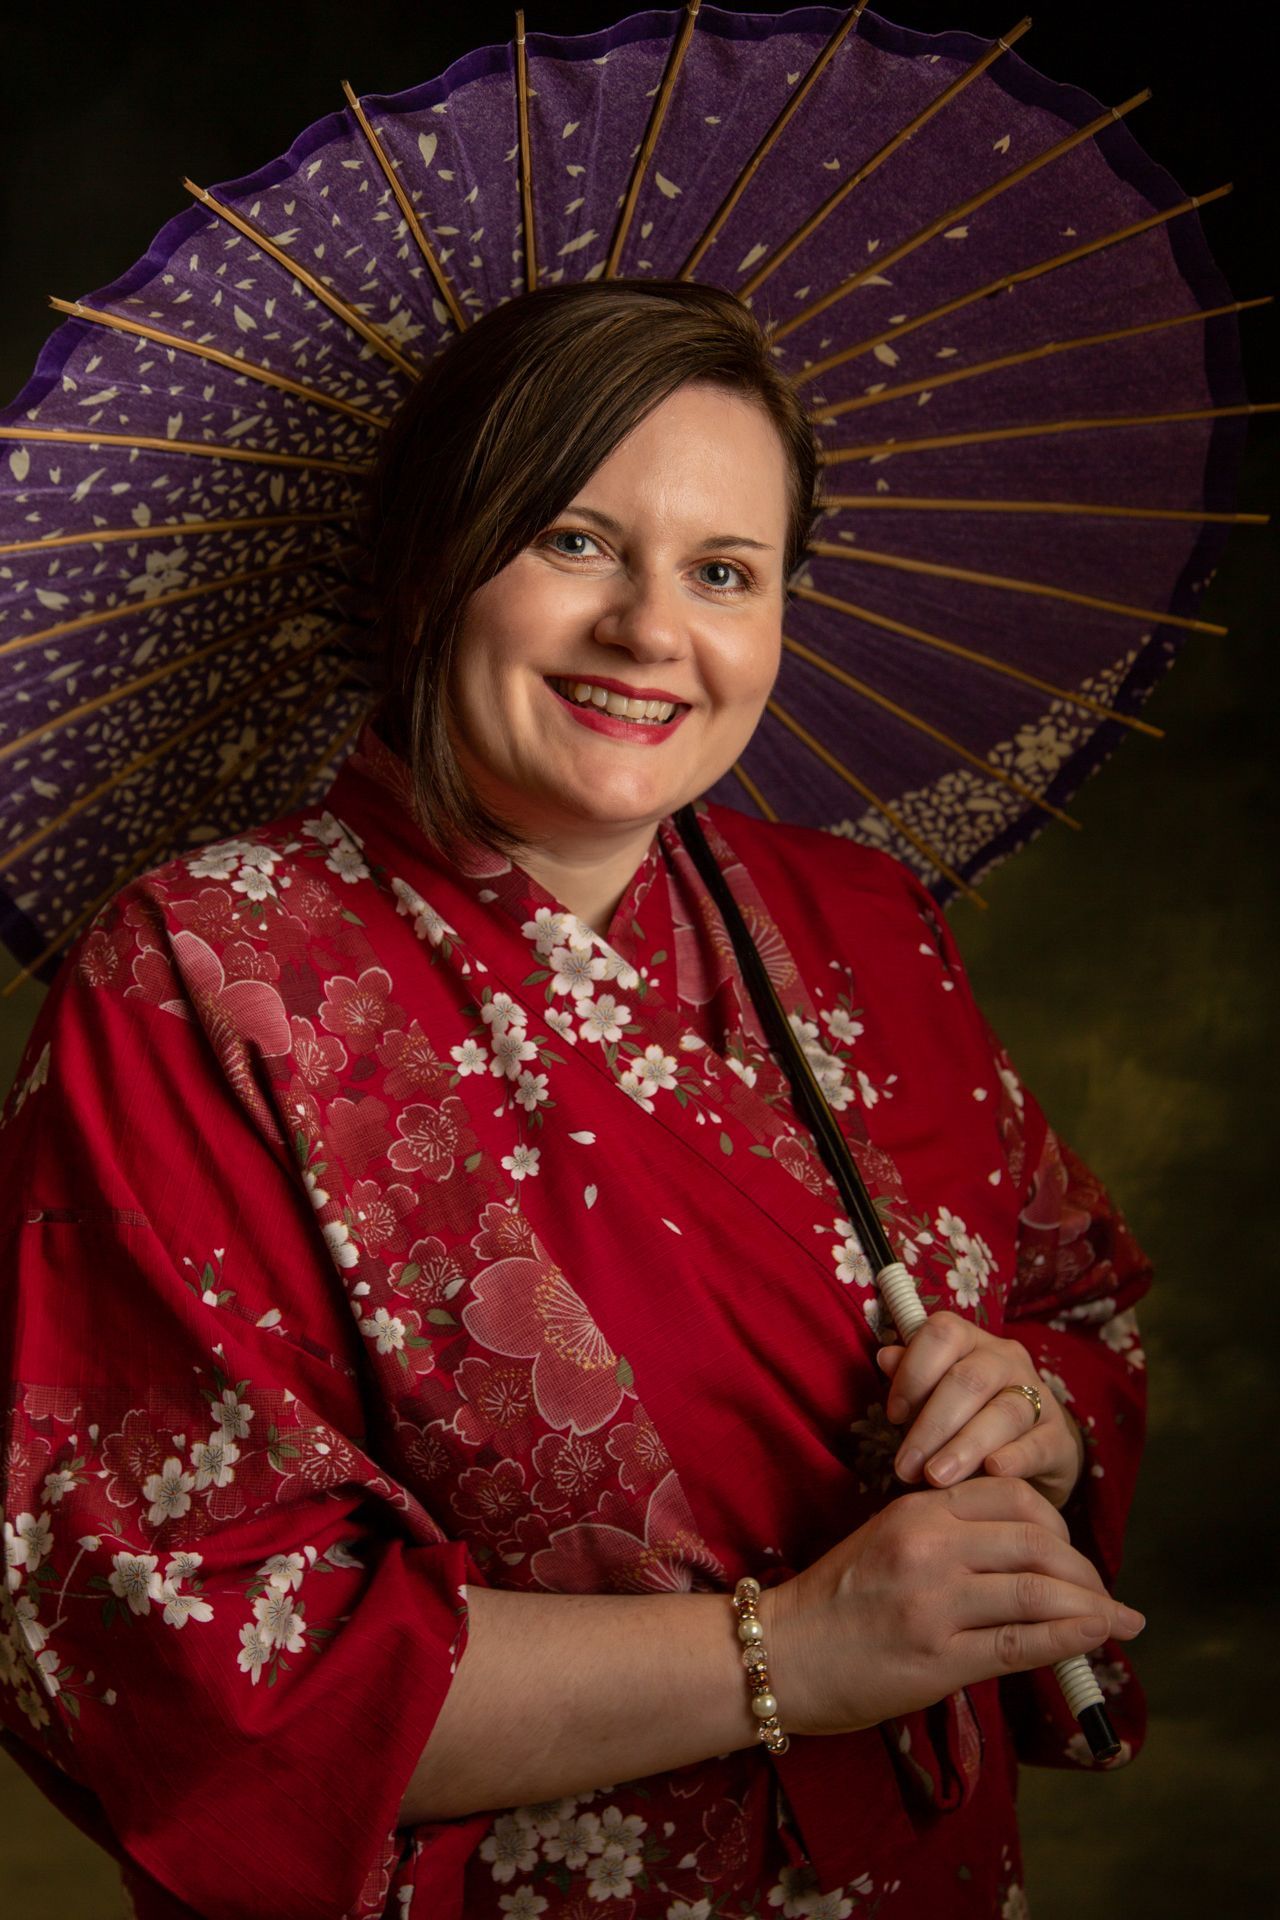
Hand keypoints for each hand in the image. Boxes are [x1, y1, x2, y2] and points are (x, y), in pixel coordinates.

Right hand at [761, 1477, 1143, 1737]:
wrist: (780, 1653)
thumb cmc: (834, 1602)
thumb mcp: (887, 1542)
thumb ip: (947, 1535)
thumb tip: (1026, 1553)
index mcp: (917, 1509)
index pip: (1012, 1496)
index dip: (1057, 1524)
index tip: (1071, 1554)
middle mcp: (929, 1546)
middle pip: (1037, 1542)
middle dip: (1083, 1571)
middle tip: (1103, 1596)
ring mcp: (935, 1602)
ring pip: (1039, 1591)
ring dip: (1092, 1607)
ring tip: (1118, 1620)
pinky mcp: (939, 1657)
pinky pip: (1024, 1642)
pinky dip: (1073, 1637)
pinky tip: (1099, 1637)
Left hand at [874, 1312, 1084, 1509]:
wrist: (1032, 1451)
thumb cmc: (968, 1417)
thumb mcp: (934, 1396)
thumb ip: (911, 1377)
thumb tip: (885, 1357)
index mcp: (970, 1341)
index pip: (942, 1333)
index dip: (913, 1371)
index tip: (893, 1416)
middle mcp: (1007, 1360)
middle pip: (969, 1380)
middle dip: (932, 1425)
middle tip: (907, 1467)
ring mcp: (1039, 1396)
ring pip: (1003, 1413)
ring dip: (965, 1447)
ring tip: (936, 1477)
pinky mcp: (1060, 1437)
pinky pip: (1037, 1444)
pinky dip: (1014, 1459)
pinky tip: (992, 1472)